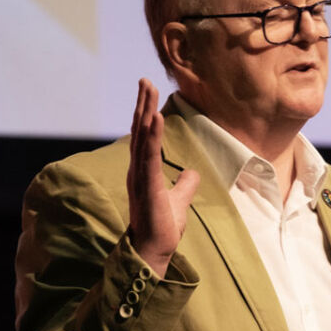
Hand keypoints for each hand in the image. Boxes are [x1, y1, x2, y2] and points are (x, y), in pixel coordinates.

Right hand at [127, 78, 200, 275]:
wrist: (153, 251)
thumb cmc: (162, 228)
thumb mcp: (179, 201)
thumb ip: (184, 185)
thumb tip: (193, 172)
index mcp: (143, 171)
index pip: (144, 137)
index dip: (145, 113)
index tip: (148, 92)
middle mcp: (137, 170)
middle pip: (139, 130)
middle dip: (142, 104)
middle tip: (145, 80)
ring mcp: (140, 176)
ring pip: (141, 138)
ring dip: (144, 111)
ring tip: (148, 89)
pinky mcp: (147, 185)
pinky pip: (148, 156)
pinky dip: (151, 136)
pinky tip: (153, 117)